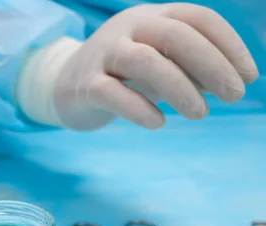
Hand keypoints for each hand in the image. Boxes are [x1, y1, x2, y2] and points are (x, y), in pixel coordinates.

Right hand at [53, 3, 258, 129]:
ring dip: (180, 88)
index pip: (197, 19)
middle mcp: (127, 29)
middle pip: (174, 36)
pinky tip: (158, 123)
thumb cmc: (121, 76)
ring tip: (200, 114)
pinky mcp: (84, 85)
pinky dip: (139, 108)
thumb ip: (189, 69)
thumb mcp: (159, 65)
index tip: (250, 76)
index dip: (229, 45)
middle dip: (211, 66)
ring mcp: (103, 55)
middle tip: (234, 96)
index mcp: (150, 16)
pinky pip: (113, 93)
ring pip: (145, 62)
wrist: (63, 86)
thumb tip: (229, 82)